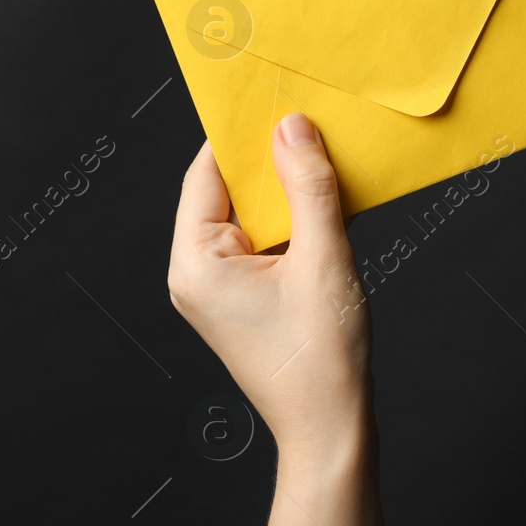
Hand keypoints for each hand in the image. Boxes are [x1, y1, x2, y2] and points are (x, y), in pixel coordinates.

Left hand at [168, 112, 371, 469]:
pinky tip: (327, 203)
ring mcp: (217, 289)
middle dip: (267, 159)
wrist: (331, 429)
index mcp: (196, 263)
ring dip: (285, 190)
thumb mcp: (323, 258)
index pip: (206, 173)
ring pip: (250, 215)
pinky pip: (263, 241)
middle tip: (307, 120)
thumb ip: (308, 187)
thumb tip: (292, 126)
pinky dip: (292, 221)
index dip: (238, 133)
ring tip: (323, 158)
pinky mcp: (243, 299)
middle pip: (226, 191)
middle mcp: (195, 274)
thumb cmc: (321, 357)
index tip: (270, 96)